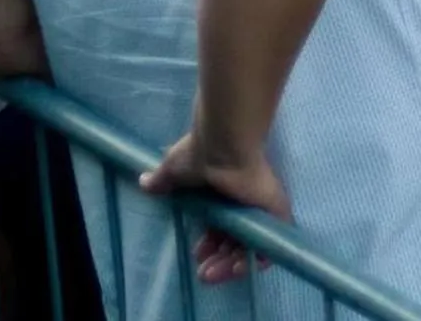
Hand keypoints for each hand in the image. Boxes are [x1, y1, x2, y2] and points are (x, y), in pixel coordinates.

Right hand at [140, 131, 289, 284]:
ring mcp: (260, 209)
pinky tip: (236, 268)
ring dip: (231, 266)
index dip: (209, 245)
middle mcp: (242, 204)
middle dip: (218, 262)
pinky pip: (270, 246)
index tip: (195, 253)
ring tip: (212, 274)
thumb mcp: (173, 169)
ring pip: (249, 248)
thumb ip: (161, 180)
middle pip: (234, 242)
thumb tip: (144, 182)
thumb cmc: (199, 155)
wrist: (224, 146)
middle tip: (204, 274)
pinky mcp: (276, 213)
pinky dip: (255, 261)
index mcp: (223, 195)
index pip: (219, 228)